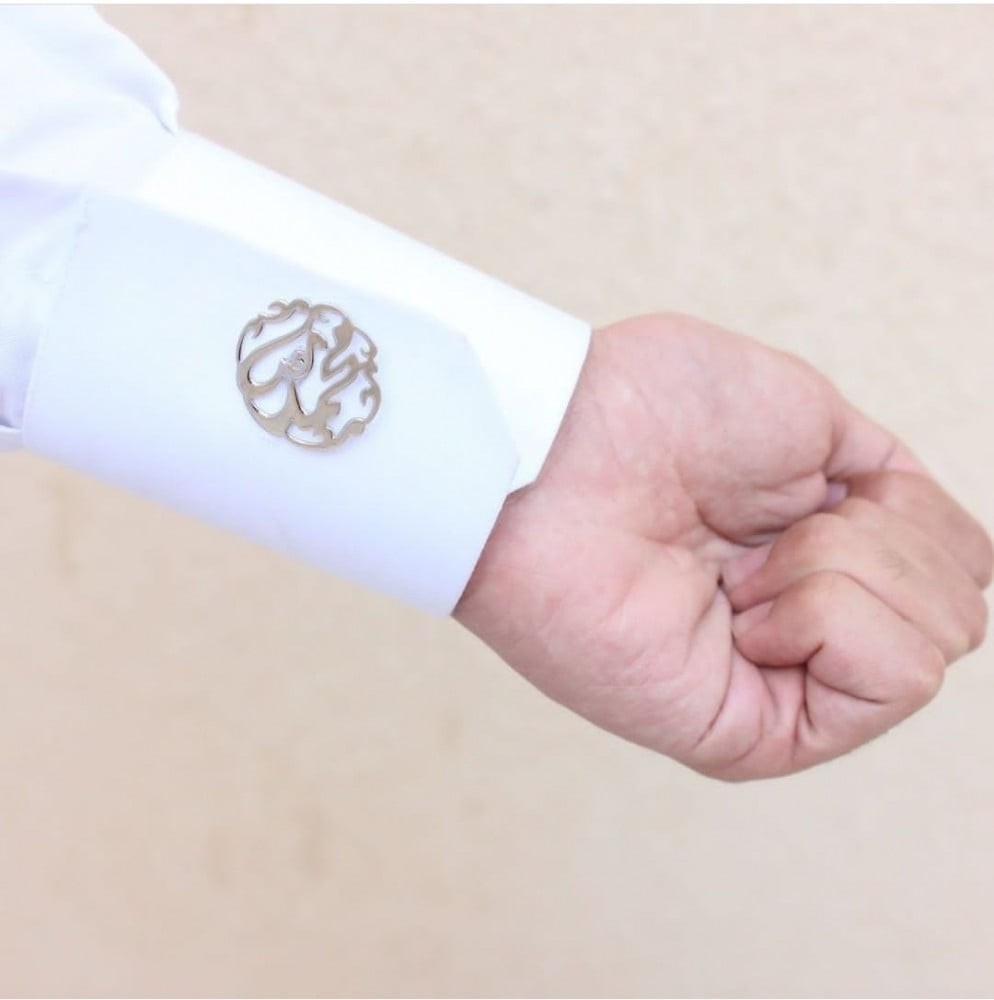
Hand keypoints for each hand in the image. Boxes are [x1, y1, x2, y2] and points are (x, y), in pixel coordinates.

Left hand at [454, 313, 991, 779]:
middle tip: (753, 527)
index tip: (807, 485)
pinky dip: (829, 613)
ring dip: (843, 566)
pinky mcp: (754, 734)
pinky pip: (893, 679)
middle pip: (959, 605)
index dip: (905, 512)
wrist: (560, 442)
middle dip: (876, 537)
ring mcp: (783, 683)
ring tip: (731, 564)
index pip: (957, 563)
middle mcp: (808, 625)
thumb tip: (964, 561)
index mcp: (819, 555)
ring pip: (939, 638)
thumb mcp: (815, 423)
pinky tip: (739, 606)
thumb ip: (891, 497)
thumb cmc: (657, 409)